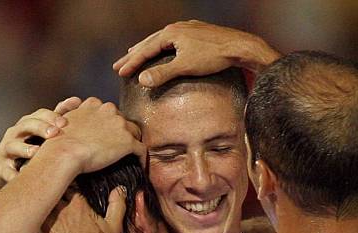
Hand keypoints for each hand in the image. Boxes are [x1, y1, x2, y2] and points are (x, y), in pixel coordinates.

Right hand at [0, 97, 81, 190]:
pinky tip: (23, 176)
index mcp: (28, 124)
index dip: (52, 116)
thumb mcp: (45, 134)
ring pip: (13, 146)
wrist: (8, 172)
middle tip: (54, 133)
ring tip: (36, 152)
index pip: (39, 115)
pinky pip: (6, 171)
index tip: (65, 123)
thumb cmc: (32, 149)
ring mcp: (6, 150)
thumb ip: (59, 119)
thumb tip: (77, 100)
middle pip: (26, 126)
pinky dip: (14, 174)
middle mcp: (15, 134)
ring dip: (25, 149)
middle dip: (40, 128)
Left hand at [32, 188, 126, 232]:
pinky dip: (33, 224)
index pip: (70, 185)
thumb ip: (117, 205)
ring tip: (49, 214)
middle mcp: (58, 211)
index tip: (73, 192)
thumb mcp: (114, 229)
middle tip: (60, 202)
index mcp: (77, 205)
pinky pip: (30, 224)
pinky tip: (39, 229)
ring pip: (39, 207)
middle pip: (52, 194)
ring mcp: (44, 224)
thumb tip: (119, 189)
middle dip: (55, 195)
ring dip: (43, 208)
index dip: (71, 187)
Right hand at [42, 97, 145, 173]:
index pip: (109, 111)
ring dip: (132, 142)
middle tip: (118, 146)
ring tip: (130, 155)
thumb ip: (77, 118)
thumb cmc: (59, 143)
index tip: (108, 134)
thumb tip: (79, 127)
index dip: (109, 124)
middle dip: (121, 132)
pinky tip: (139, 165)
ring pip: (135, 133)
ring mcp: (120, 125)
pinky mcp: (128, 142)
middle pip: (123, 120)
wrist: (64, 153)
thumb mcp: (66, 121)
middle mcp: (109, 110)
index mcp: (94, 104)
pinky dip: (141, 158)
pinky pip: (141, 150)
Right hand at [113, 20, 279, 85]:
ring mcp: (188, 29)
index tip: (119, 72)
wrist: (239, 47)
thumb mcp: (185, 67)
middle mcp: (177, 28)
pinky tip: (165, 50)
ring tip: (135, 54)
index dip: (131, 62)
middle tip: (118, 65)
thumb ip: (163, 74)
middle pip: (149, 42)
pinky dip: (163, 47)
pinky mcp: (198, 34)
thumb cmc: (213, 57)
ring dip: (147, 48)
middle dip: (133, 55)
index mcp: (170, 34)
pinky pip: (173, 40)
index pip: (145, 49)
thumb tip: (142, 80)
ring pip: (161, 40)